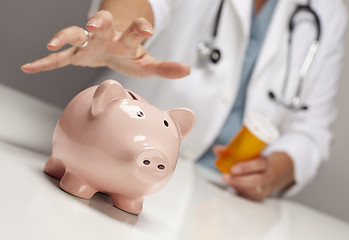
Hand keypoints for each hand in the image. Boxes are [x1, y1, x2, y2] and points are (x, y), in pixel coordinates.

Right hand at [21, 10, 189, 78]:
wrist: (111, 45)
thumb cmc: (129, 53)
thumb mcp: (147, 62)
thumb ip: (165, 67)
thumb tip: (187, 69)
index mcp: (126, 40)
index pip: (133, 30)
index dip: (139, 28)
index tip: (146, 28)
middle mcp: (106, 37)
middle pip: (101, 25)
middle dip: (98, 23)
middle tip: (95, 24)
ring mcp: (88, 43)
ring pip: (75, 34)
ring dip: (65, 36)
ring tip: (53, 42)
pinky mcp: (75, 53)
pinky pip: (58, 58)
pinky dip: (45, 62)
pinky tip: (29, 66)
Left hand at [213, 145, 294, 200]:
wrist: (272, 173)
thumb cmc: (255, 162)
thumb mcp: (249, 155)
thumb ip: (232, 152)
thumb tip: (216, 149)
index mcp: (266, 163)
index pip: (259, 164)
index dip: (246, 167)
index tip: (233, 169)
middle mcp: (268, 176)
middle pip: (256, 180)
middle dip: (238, 180)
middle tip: (225, 177)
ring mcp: (265, 188)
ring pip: (251, 190)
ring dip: (236, 185)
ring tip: (226, 179)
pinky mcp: (260, 197)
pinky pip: (248, 196)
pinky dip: (238, 190)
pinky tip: (232, 185)